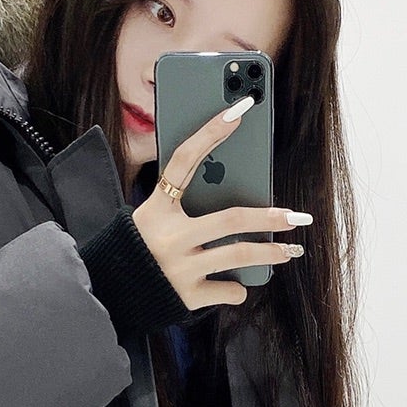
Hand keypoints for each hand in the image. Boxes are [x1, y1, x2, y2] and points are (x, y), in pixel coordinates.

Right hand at [130, 99, 309, 309]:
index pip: (183, 160)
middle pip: (230, 219)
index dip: (209, 133)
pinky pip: (226, 291)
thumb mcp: (150, 218)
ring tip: (290, 250)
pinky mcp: (186, 296)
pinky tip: (242, 285)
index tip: (238, 111)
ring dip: (270, 253)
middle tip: (296, 217)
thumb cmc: (137, 248)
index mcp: (156, 209)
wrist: (110, 294)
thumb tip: (229, 191)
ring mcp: (179, 267)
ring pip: (238, 256)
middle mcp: (169, 236)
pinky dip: (238, 289)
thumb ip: (180, 205)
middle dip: (269, 218)